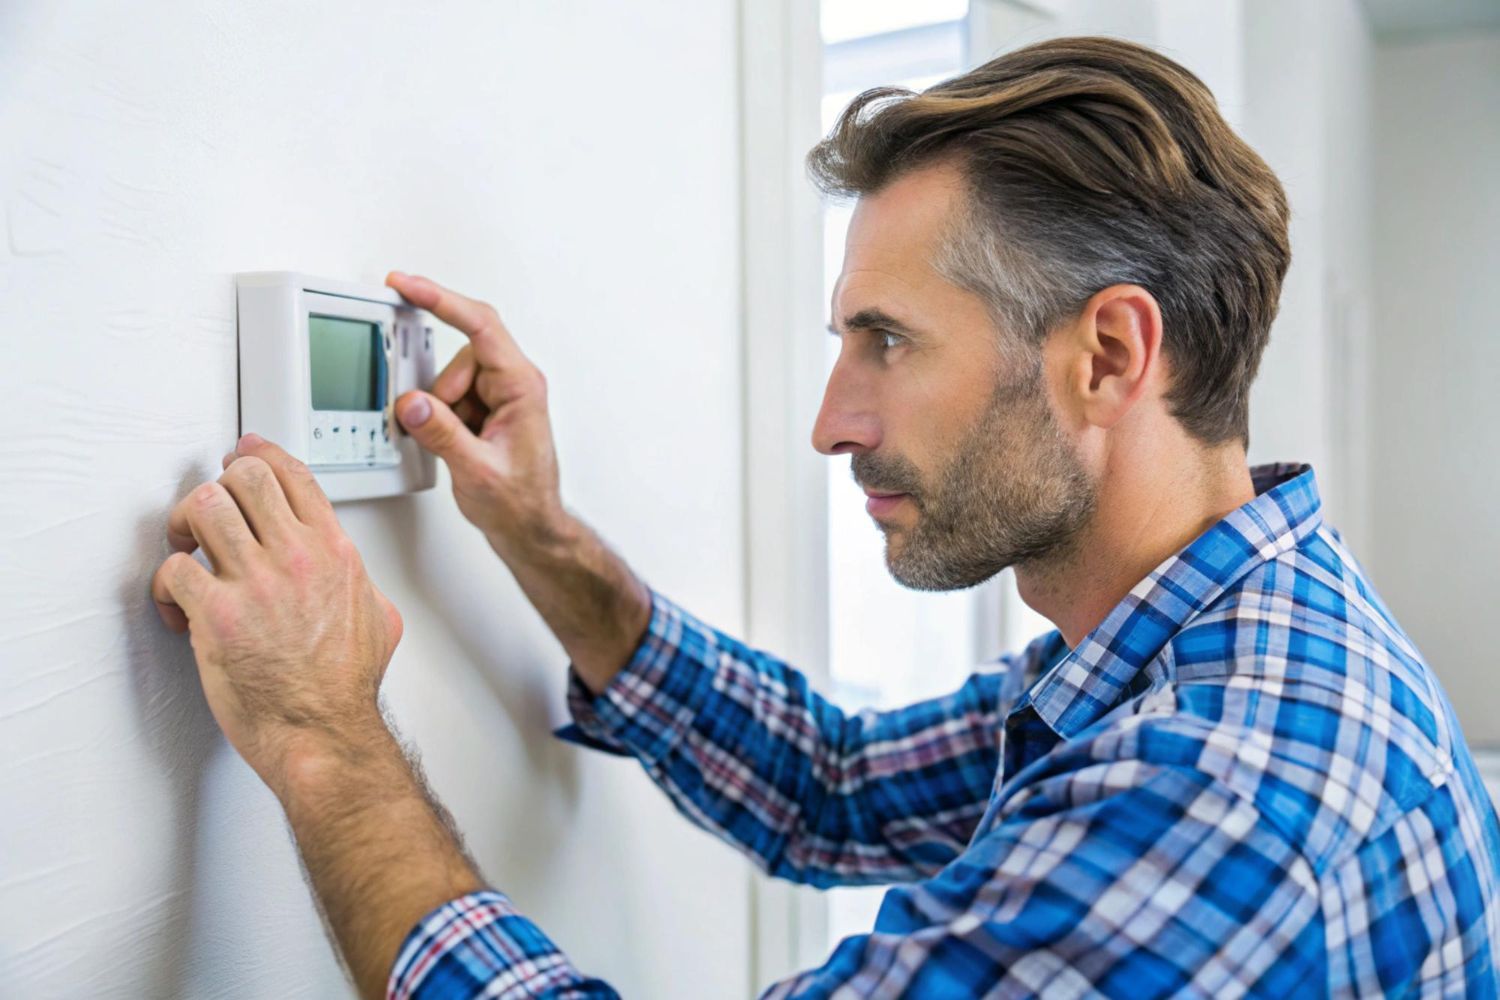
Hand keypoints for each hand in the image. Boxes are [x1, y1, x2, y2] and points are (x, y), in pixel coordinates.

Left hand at [151, 434, 403, 799]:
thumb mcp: (381, 619)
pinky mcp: (216, 615)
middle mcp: (296, 558)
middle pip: (244, 476)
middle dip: (220, 486)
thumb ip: (362, 584)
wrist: (323, 731)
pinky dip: (166, 583)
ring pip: (203, 507)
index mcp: (334, 552)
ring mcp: (256, 583)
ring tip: (187, 548)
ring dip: (185, 525)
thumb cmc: (345, 687)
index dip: (261, 453)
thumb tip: (352, 578)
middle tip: (210, 511)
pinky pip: (174, 569)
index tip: (245, 451)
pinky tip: (179, 603)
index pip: (294, 474)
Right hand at [385, 272, 564, 550]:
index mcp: (522, 386)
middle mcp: (514, 383)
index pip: (480, 325)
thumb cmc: (520, 502)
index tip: (407, 285)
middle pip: (457, 356)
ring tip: (458, 445)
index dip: (441, 299)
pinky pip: (448, 399)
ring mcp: (500, 395)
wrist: (530, 527)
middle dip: (439, 391)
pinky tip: (456, 445)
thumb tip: (413, 404)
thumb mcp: (476, 471)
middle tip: (440, 427)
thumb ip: (442, 434)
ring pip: (449, 379)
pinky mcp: (486, 408)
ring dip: (441, 410)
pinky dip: (441, 419)